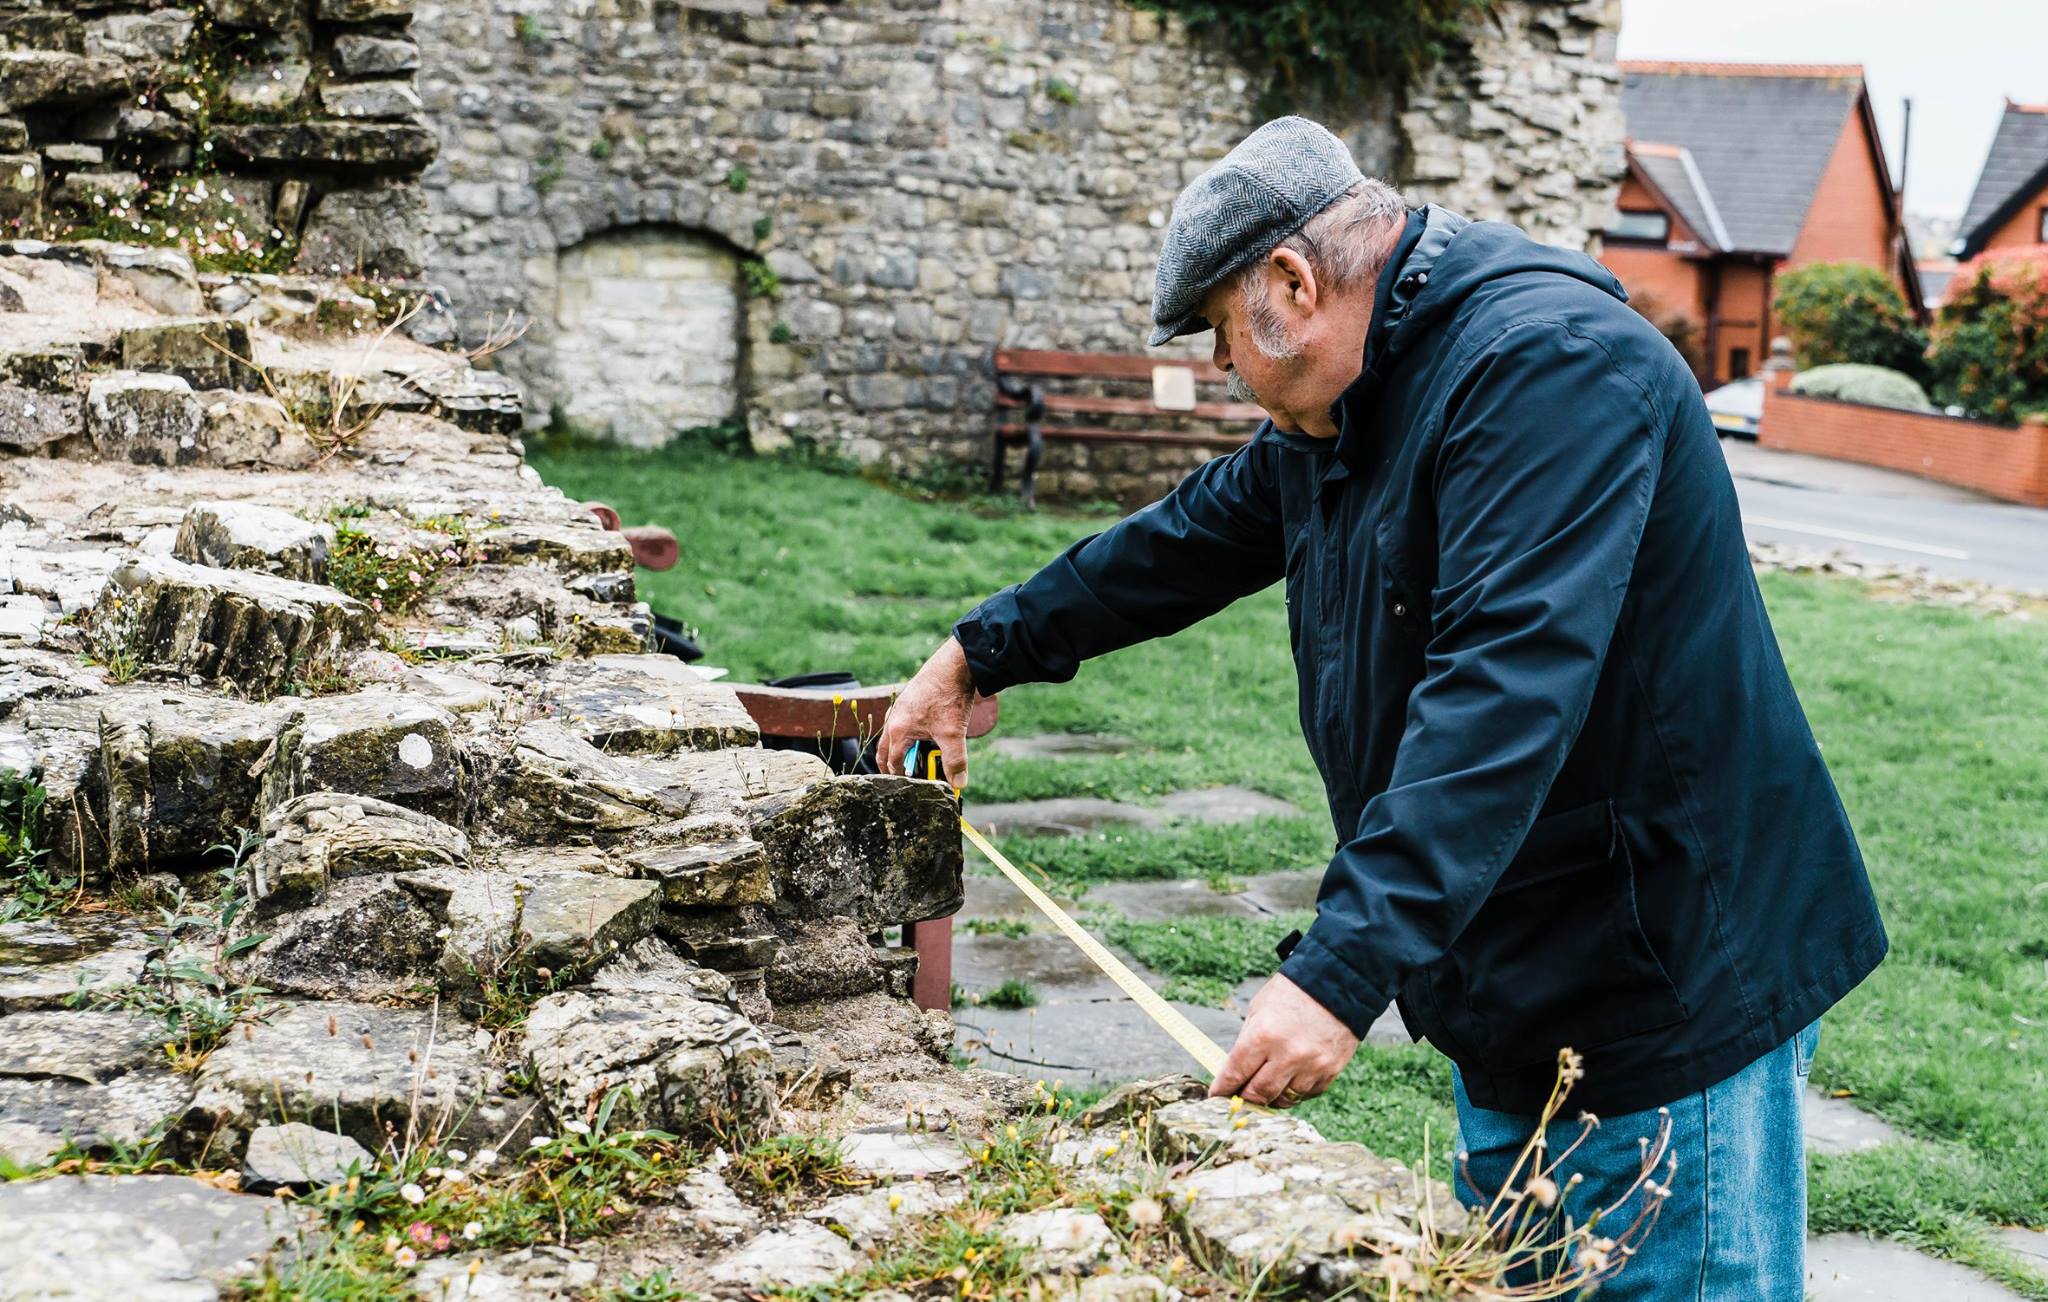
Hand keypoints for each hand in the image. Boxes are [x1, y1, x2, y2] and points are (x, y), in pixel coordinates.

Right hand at [878, 636, 981, 787]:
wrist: (954, 665)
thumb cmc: (948, 697)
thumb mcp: (952, 734)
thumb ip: (955, 761)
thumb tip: (958, 784)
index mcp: (898, 730)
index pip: (892, 762)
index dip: (900, 778)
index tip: (908, 789)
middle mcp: (895, 718)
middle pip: (885, 749)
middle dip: (890, 765)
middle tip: (896, 779)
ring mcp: (901, 707)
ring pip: (893, 734)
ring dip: (899, 749)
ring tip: (907, 760)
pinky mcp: (912, 700)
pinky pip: (902, 722)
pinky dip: (907, 734)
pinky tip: (920, 735)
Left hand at [1210, 972, 1359, 1106]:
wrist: (1335, 983)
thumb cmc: (1291, 994)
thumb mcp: (1258, 1010)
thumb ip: (1247, 1042)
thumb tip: (1236, 1073)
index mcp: (1263, 1036)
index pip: (1235, 1074)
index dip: (1222, 1090)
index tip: (1217, 1096)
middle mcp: (1287, 1055)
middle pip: (1258, 1094)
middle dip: (1245, 1098)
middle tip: (1238, 1097)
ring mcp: (1311, 1066)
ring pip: (1284, 1100)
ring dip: (1272, 1097)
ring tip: (1266, 1088)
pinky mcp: (1330, 1071)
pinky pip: (1307, 1094)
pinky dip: (1295, 1091)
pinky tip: (1290, 1080)